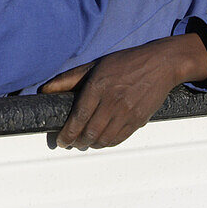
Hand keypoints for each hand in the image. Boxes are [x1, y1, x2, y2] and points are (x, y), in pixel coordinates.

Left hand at [39, 33, 206, 149]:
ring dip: (91, 145)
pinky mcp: (139, 120)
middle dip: (77, 142)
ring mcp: (127, 112)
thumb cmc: (125, 62)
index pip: (78, 117)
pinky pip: (119, 139)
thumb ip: (69, 79)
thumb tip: (45, 90)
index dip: (67, 133)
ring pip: (104, 139)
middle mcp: (112, 101)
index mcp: (98, 86)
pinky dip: (107, 143)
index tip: (60, 140)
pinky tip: (101, 140)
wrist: (161, 64)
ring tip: (84, 142)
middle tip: (70, 142)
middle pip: (90, 132)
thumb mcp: (95, 65)